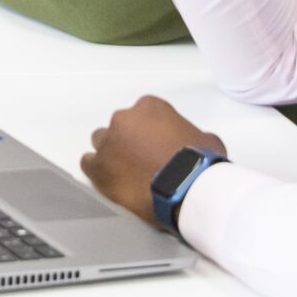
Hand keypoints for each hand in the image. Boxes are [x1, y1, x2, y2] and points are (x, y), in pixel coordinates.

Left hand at [81, 95, 227, 226]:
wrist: (188, 189)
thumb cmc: (201, 162)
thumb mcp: (207, 139)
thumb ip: (191, 133)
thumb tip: (190, 143)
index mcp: (150, 107)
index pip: (145, 114)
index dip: (152, 132)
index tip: (159, 146)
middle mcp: (124, 119)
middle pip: (121, 127)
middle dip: (130, 141)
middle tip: (144, 161)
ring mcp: (108, 142)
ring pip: (102, 143)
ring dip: (112, 154)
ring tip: (128, 174)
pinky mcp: (97, 167)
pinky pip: (89, 164)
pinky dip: (99, 171)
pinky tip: (112, 182)